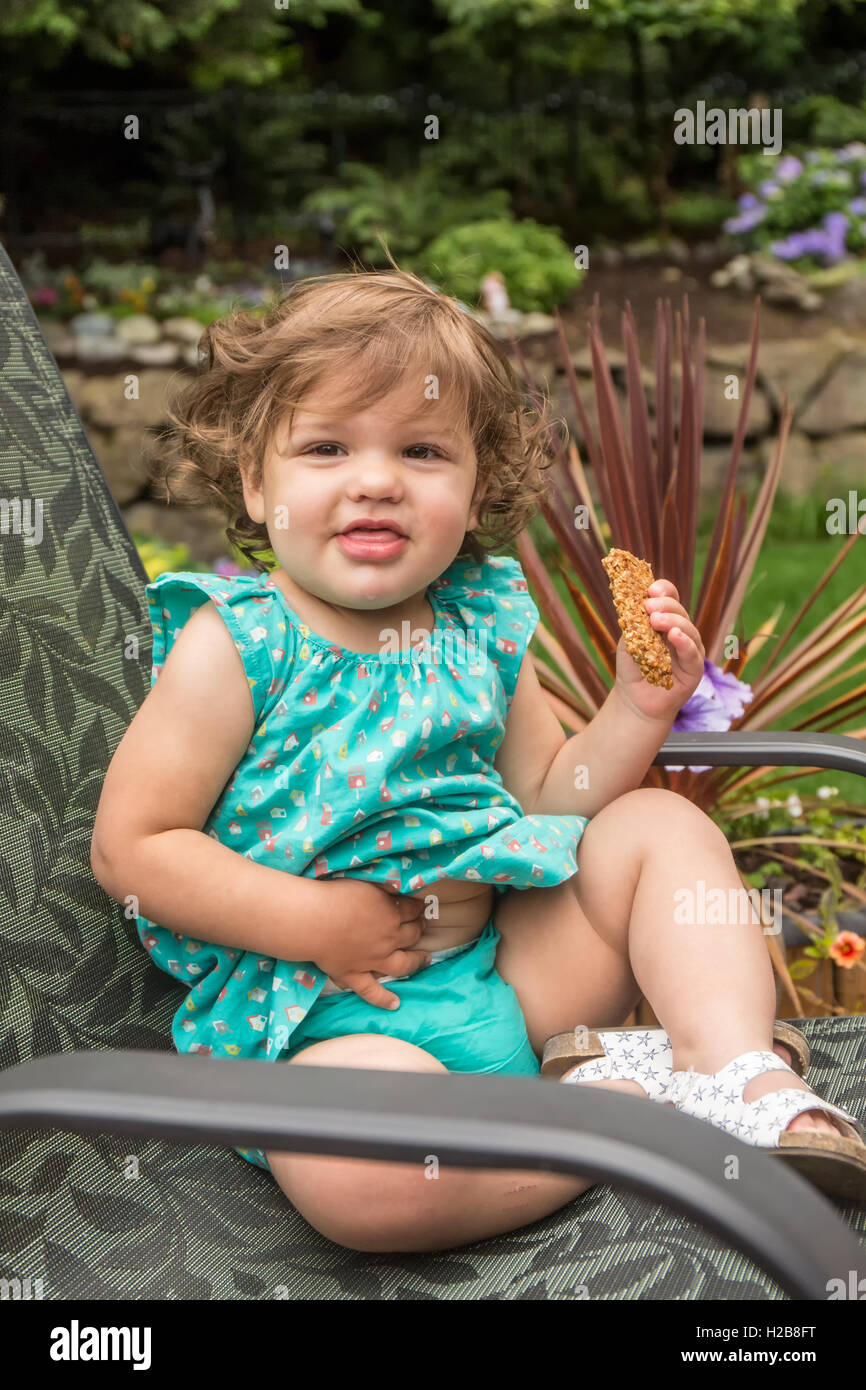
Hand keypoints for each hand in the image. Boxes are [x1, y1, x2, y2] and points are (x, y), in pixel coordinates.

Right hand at [314, 878, 431, 1009]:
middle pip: (412, 935)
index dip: (417, 908)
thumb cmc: (337, 896)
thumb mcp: (367, 884)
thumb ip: (384, 889)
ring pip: (402, 965)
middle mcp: (388, 940)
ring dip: (417, 962)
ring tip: (426, 959)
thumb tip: (397, 891)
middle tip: (422, 926)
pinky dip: (384, 999)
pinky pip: (372, 991)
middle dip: (419, 929)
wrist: (313, 921)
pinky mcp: (355, 975)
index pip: (412, 910)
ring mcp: (373, 961)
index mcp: (391, 915)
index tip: (419, 907)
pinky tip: (395, 1004)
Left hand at [614, 578, 704, 722]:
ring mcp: (690, 650)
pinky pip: (692, 653)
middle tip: (650, 606)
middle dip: (666, 605)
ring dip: (673, 621)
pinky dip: (685, 642)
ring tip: (656, 620)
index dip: (664, 591)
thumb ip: (634, 623)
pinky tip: (675, 635)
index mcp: (666, 622)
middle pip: (680, 612)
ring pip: (688, 629)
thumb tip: (636, 602)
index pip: (671, 599)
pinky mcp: (694, 669)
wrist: (635, 700)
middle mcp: (681, 633)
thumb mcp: (628, 641)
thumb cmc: (633, 669)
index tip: (651, 590)